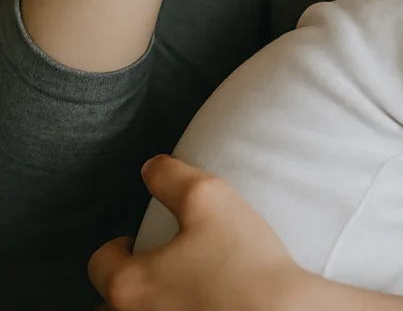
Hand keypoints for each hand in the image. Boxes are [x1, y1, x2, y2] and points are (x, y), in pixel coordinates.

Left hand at [88, 155, 308, 310]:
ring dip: (140, 307)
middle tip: (149, 274)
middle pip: (103, 308)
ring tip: (167, 296)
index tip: (136, 242)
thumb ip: (171, 177)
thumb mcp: (209, 197)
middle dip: (120, 289)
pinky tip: (193, 306)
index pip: (100, 263)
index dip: (117, 246)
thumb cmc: (240, 259)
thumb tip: (149, 168)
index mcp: (129, 284)